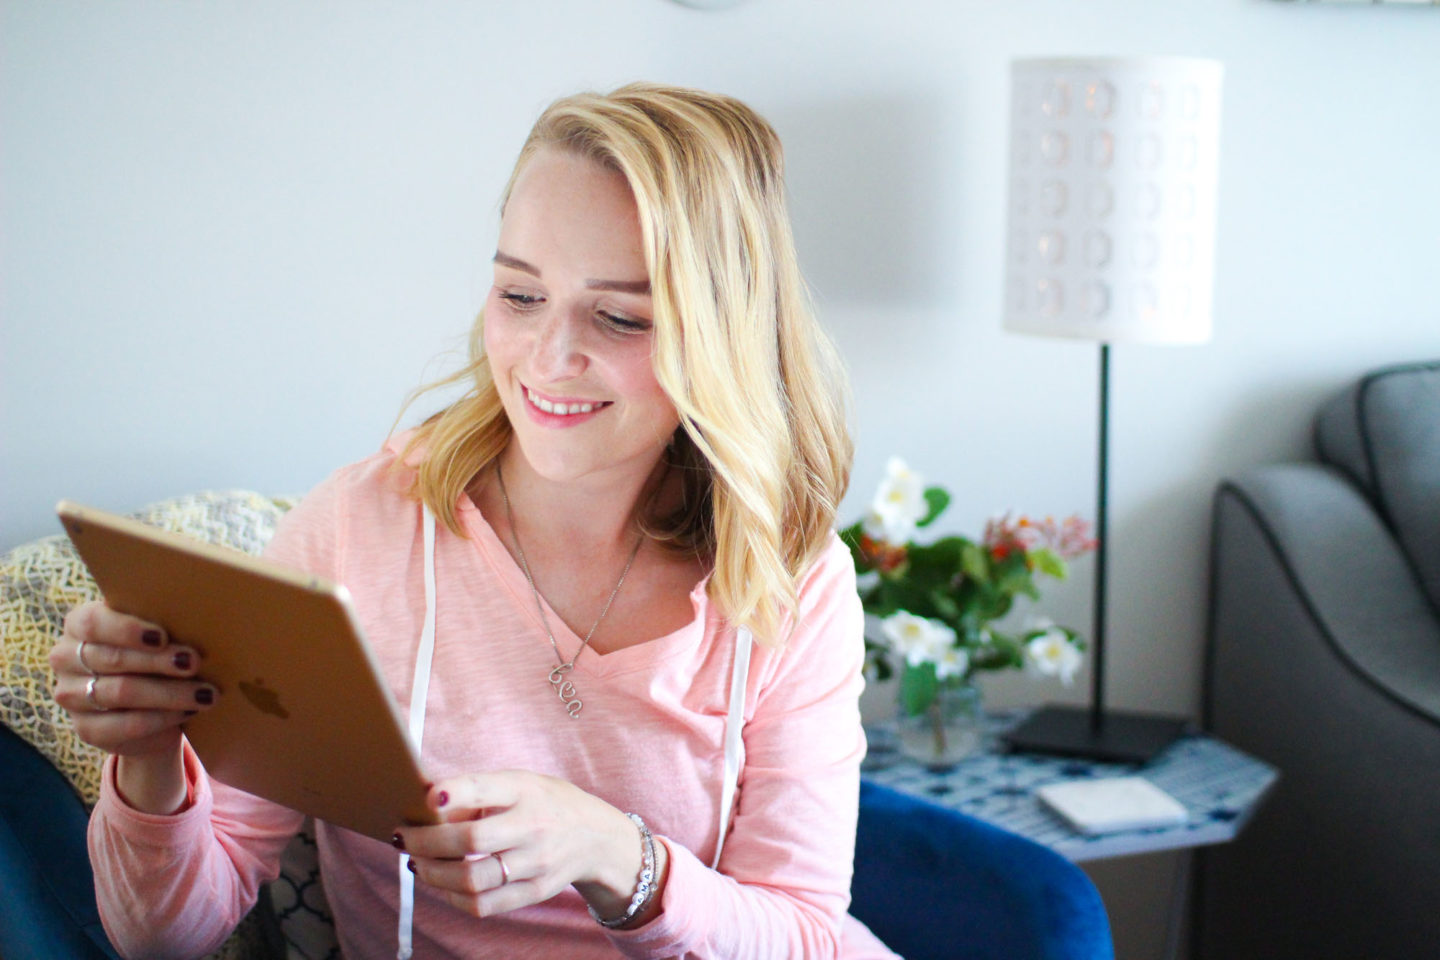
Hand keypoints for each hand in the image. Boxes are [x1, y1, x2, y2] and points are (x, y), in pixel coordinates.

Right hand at [49, 600, 219, 810]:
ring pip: (122, 693)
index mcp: (79, 624)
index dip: (128, 630)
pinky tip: (188, 712)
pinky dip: (163, 718)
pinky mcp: (86, 729)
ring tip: (205, 693)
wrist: (148, 704)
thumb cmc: (155, 653)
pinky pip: (127, 725)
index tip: (163, 636)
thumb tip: (199, 618)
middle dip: (159, 662)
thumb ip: (163, 624)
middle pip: (113, 659)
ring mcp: (71, 696)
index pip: (94, 623)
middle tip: (194, 662)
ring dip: (169, 693)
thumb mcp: (156, 634)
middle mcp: (65, 658)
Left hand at [396, 772, 666, 925]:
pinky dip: (453, 897)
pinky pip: (484, 905)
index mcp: (525, 790)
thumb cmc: (544, 802)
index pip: (485, 789)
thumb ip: (476, 792)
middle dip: (426, 841)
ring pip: (472, 879)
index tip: (425, 795)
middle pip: (471, 840)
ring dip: (433, 873)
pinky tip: (442, 885)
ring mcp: (536, 863)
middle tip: (405, 837)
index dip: (454, 793)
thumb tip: (423, 802)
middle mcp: (533, 826)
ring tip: (417, 863)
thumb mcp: (519, 783)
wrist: (596, 836)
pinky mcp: (536, 891)